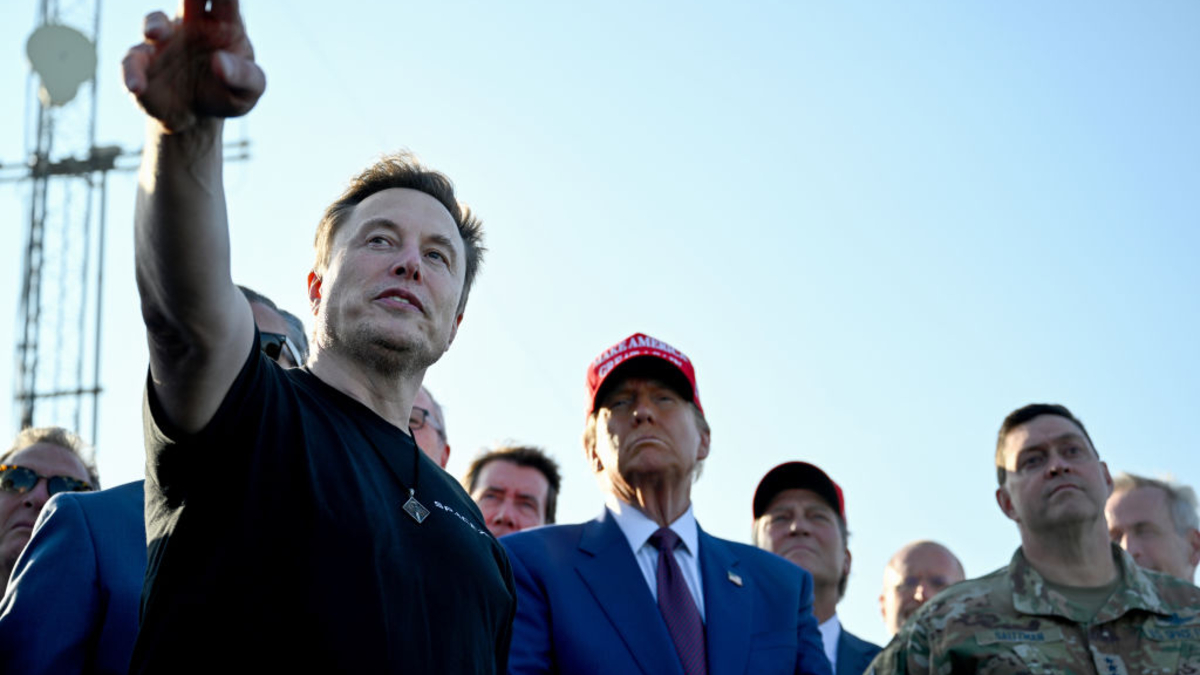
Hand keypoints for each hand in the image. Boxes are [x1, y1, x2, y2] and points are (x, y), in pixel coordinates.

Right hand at [122, 0, 264, 132]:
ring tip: (155, 34)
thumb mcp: (249, 90)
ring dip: (154, 25)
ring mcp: (164, 41)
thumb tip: (220, 62)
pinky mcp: (143, 63)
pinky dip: (132, 72)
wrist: (197, 119)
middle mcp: (191, 24)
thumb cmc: (229, 94)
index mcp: (224, 24)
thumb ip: (244, 76)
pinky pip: (132, 62)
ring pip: (155, 23)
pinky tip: (136, 86)